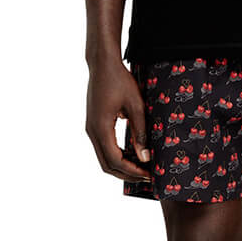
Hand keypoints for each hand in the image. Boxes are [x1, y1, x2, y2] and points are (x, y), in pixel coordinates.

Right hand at [85, 58, 153, 182]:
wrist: (102, 64)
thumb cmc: (120, 80)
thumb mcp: (136, 105)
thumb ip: (140, 132)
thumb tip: (145, 157)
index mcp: (101, 128)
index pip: (115, 160)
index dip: (133, 171)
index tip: (149, 174)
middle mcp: (92, 132)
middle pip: (107, 164)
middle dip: (127, 174)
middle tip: (147, 176)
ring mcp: (91, 129)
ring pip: (104, 158)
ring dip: (122, 166)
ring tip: (142, 167)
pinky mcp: (94, 125)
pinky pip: (104, 148)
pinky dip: (117, 156)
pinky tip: (133, 154)